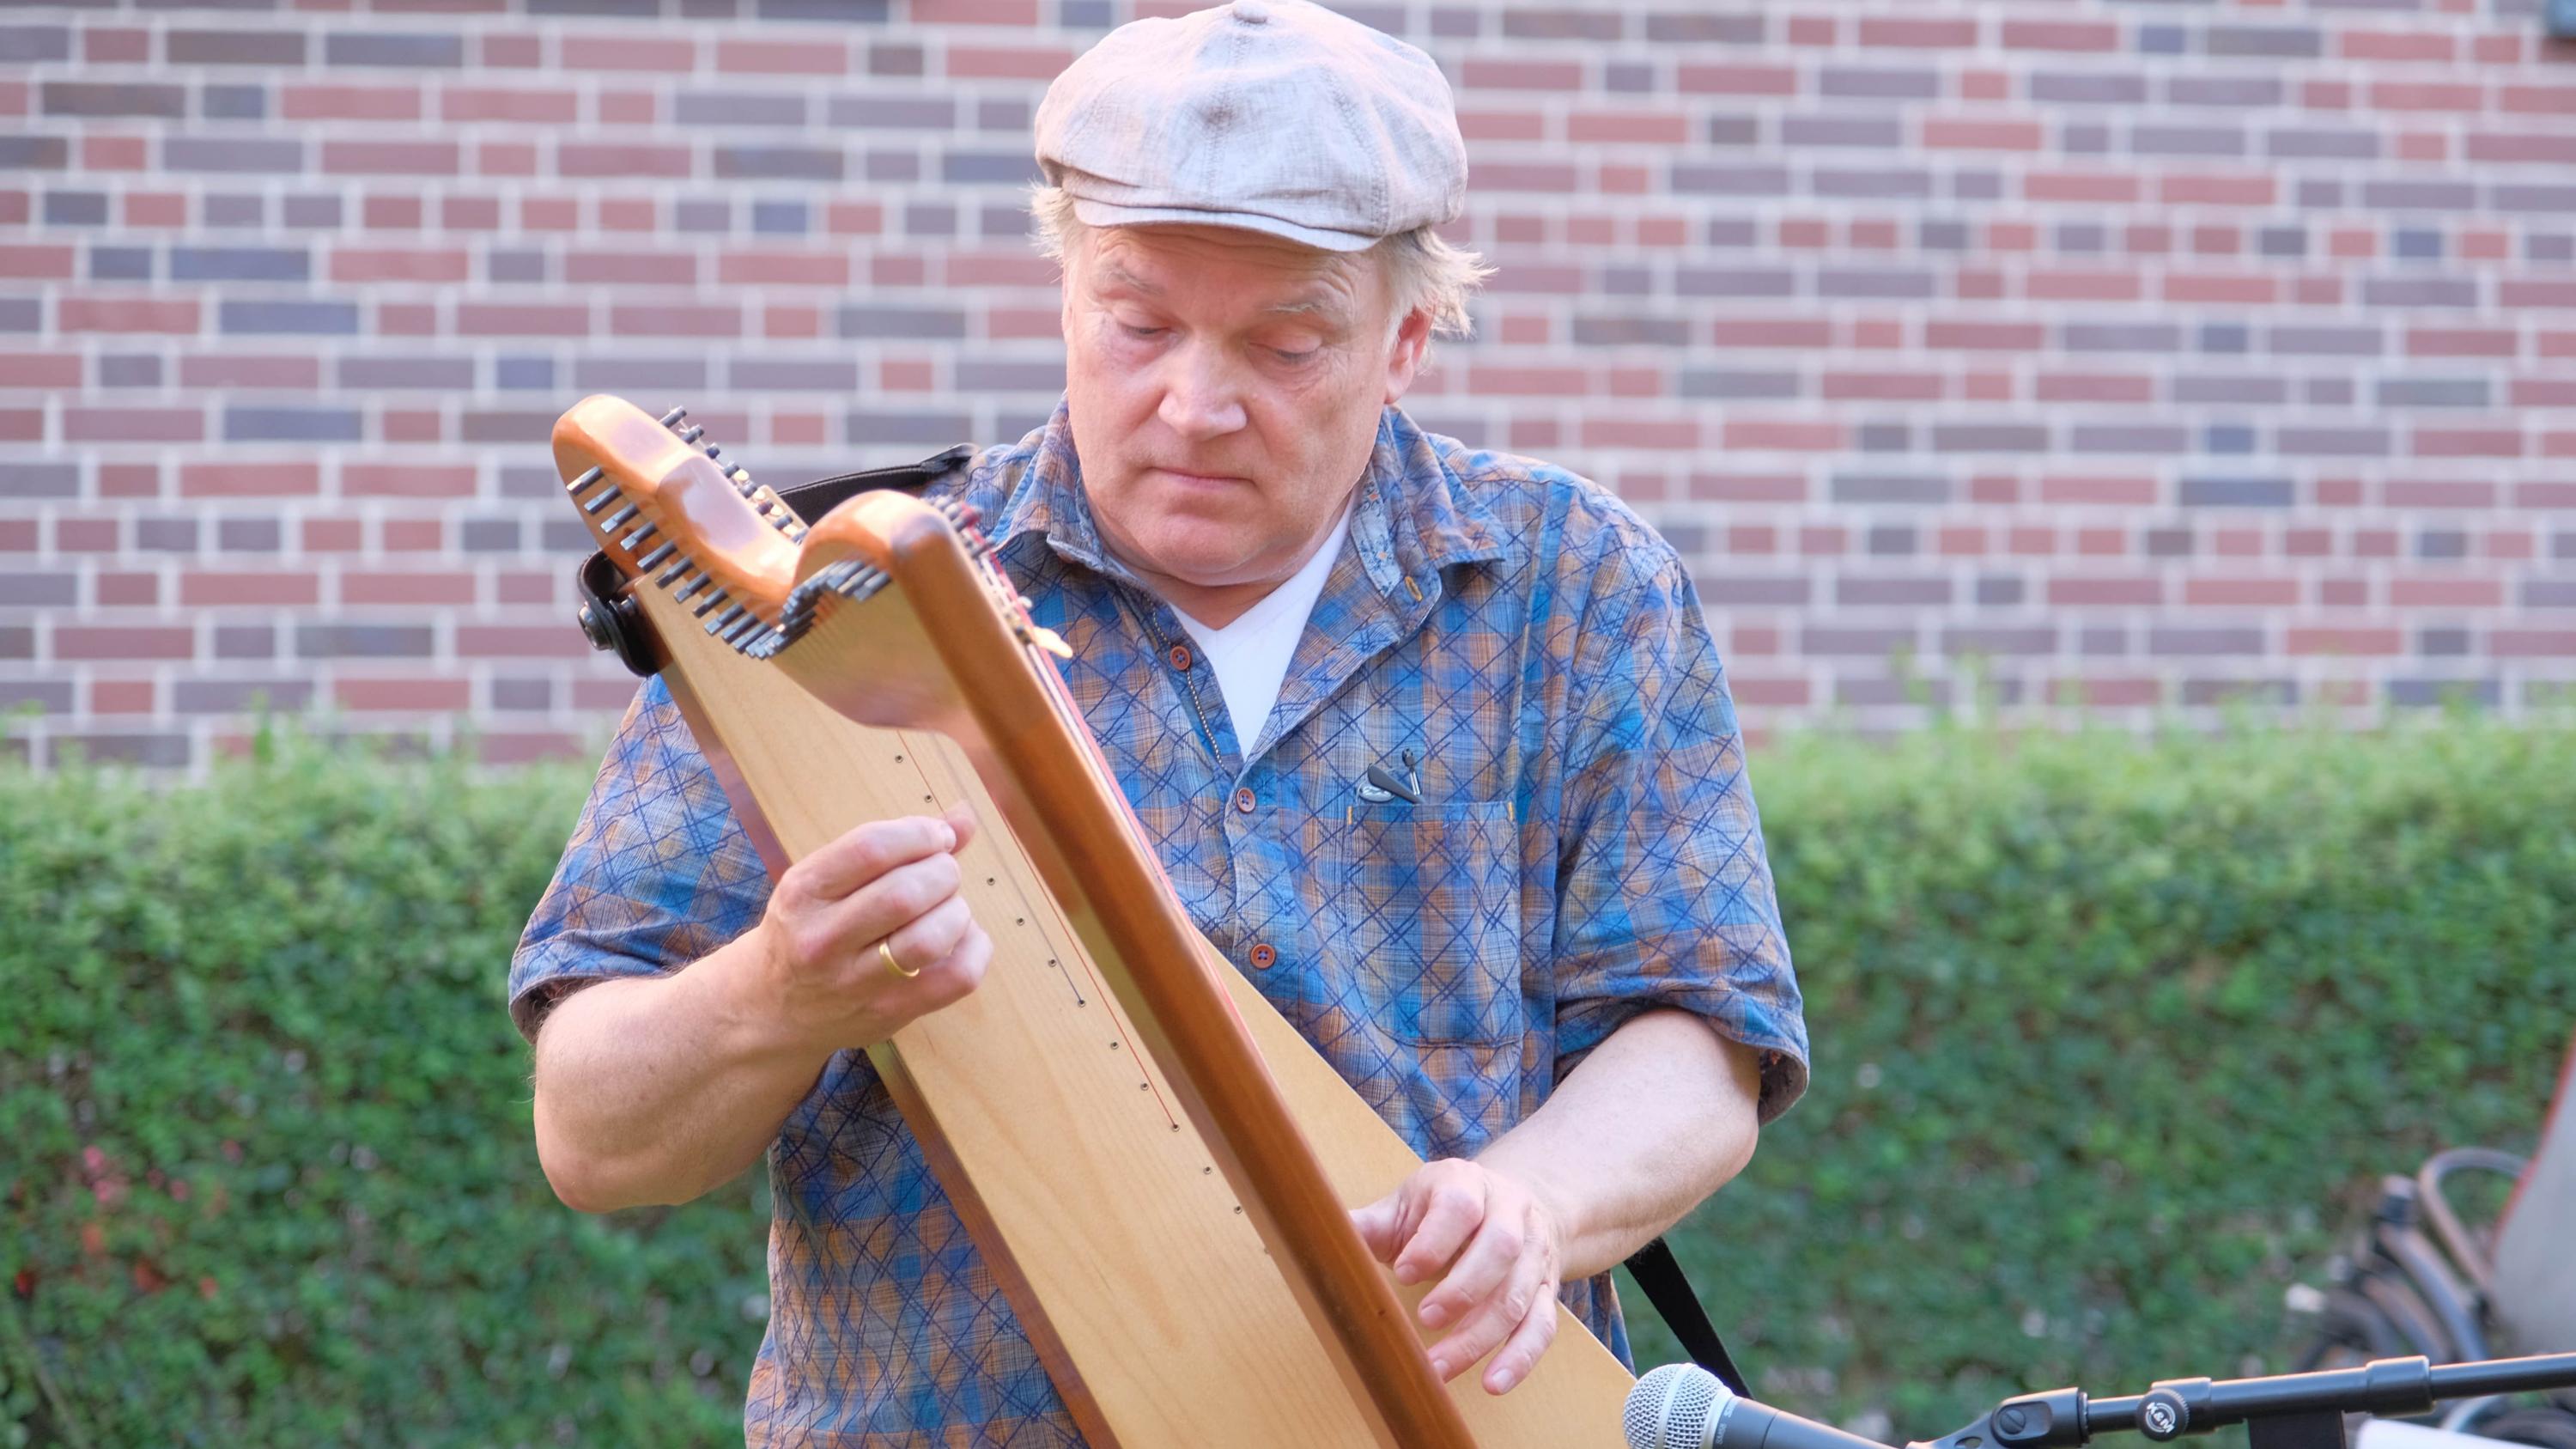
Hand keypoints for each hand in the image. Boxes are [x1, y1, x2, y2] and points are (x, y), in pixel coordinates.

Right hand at [740, 802, 991, 1055]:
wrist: (767, 1010)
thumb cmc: (808, 929)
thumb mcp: (825, 881)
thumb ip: (893, 846)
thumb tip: (965, 815)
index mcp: (804, 892)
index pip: (871, 848)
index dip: (920, 834)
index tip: (938, 838)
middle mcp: (822, 938)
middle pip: (905, 893)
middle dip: (943, 872)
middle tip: (943, 875)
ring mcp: (854, 982)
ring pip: (931, 938)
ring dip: (957, 912)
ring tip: (950, 908)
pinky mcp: (888, 1012)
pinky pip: (956, 977)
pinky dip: (976, 948)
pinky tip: (963, 938)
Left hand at [1350, 1158, 1565, 1394]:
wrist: (1507, 1206)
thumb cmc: (1442, 1211)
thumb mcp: (1405, 1206)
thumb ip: (1367, 1224)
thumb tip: (1308, 1234)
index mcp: (1466, 1183)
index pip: (1459, 1205)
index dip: (1434, 1240)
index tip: (1403, 1272)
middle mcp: (1510, 1212)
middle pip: (1500, 1248)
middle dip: (1462, 1289)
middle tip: (1425, 1320)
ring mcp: (1533, 1253)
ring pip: (1519, 1294)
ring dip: (1481, 1335)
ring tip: (1440, 1366)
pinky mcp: (1546, 1291)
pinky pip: (1542, 1327)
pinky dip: (1520, 1358)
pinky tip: (1492, 1382)